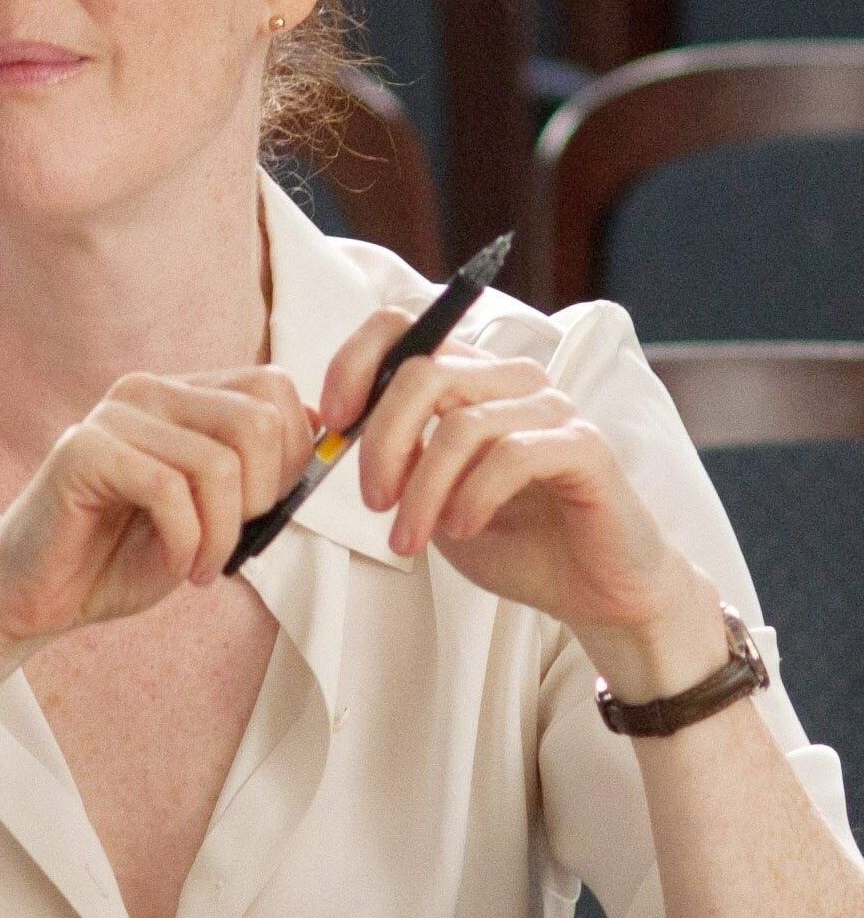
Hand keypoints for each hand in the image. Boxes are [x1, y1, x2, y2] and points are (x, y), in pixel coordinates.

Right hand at [0, 368, 313, 664]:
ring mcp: (111, 416)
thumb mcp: (210, 513)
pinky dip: (188, 544)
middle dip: (265, 498)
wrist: (35, 596)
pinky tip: (174, 567)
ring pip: (221, 463)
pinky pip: (170, 491)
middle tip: (231, 544)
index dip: (293, 455)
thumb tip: (322, 434)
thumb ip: (255, 473)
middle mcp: (146, 390)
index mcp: (178, 396)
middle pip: (258, 420)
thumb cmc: (118, 557)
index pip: (274, 387)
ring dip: (225, 534)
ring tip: (201, 566)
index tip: (265, 512)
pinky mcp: (83, 452)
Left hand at [325, 312, 725, 692]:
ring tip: (410, 537)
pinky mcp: (586, 446)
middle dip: (383, 442)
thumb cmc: (507, 536)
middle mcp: (510, 379)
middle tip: (374, 502)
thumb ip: (388, 453)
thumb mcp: (426, 493)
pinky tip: (462, 529)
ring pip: (462, 424)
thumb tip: (326, 423)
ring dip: (424, 489)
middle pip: (423, 373)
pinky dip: (473, 497)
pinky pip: (512, 456)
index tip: (333, 422)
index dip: (354, 364)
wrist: (591, 589)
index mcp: (468, 377)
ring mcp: (552, 407)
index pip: (401, 329)